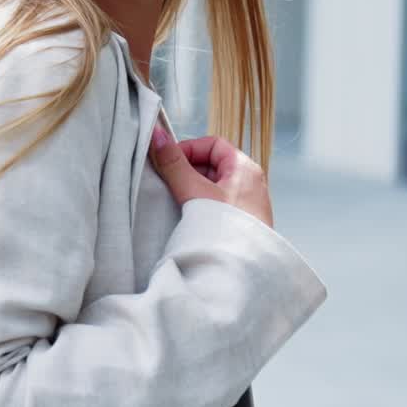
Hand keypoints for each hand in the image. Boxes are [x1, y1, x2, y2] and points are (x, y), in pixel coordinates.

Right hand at [148, 129, 273, 228]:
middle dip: (187, 171)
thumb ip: (173, 163)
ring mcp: (247, 204)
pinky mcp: (241, 222)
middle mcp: (250, 183)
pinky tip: (189, 218)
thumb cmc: (225, 228)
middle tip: (168, 182)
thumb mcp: (194, 190)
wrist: (243, 271)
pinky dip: (201, 205)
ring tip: (177, 202)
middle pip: (212, 164)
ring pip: (213, 186)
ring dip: (192, 189)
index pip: (212, 144)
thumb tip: (156, 135)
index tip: (167, 163)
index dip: (188, 149)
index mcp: (245, 168)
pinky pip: (217, 204)